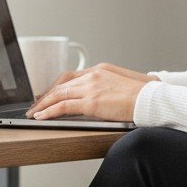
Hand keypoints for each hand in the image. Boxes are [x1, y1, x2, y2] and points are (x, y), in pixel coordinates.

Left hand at [26, 62, 160, 121]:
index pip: (71, 76)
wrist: (152, 99)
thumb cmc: (144, 95)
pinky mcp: (91, 102)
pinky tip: (42, 117)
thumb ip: (109, 87)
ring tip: (34, 113)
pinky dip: (49, 111)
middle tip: (35, 104)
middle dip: (45, 96)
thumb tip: (104, 97)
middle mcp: (93, 75)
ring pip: (58, 94)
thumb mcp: (124, 84)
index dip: (56, 86)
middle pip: (61, 84)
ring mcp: (91, 87)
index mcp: (101, 69)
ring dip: (43, 104)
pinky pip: (63, 106)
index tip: (48, 94)